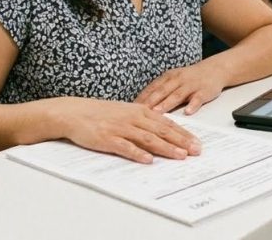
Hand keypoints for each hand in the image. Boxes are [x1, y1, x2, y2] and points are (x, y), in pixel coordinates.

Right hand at [53, 97, 200, 163]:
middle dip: (181, 141)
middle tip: (196, 151)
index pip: (167, 123)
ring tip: (180, 156)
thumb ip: (144, 120)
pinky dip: (138, 153)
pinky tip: (148, 160)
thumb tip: (162, 129)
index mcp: (140, 111)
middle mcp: (133, 118)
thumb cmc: (101, 113)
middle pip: (162, 131)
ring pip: (148, 138)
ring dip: (166, 148)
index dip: (183, 133)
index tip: (197, 142)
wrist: (75, 112)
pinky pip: (125, 147)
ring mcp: (121, 128)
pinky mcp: (108, 139)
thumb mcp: (126, 111)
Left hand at [135, 62, 227, 114]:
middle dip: (150, 102)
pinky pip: (198, 98)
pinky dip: (193, 105)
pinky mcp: (204, 91)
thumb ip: (159, 92)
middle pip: (162, 91)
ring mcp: (191, 85)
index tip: (129, 109)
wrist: (215, 69)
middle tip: (139, 113)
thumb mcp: (173, 80)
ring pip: (177, 95)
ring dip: (167, 104)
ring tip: (159, 113)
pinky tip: (188, 111)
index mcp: (168, 77)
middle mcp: (178, 79)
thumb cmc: (190, 78)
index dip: (141, 98)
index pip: (151, 88)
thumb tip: (140, 106)